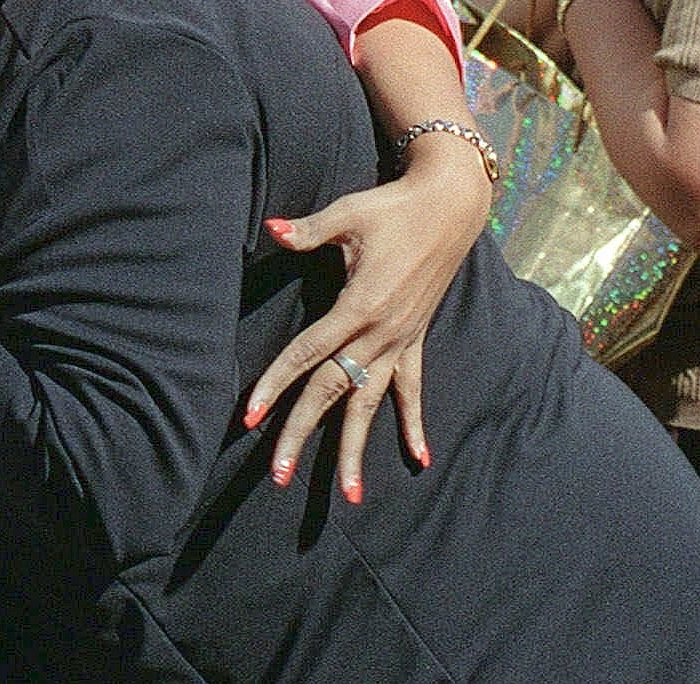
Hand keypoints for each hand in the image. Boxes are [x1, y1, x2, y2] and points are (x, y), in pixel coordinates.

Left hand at [244, 145, 484, 502]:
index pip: (307, 354)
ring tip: (348, 494)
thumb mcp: (348, 214)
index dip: (274, 384)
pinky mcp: (415, 339)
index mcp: (358, 305)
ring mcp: (400, 340)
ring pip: (371, 403)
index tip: (250, 416)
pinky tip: (419, 459)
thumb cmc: (392, 207)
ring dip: (358, 449)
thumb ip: (308, 231)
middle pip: (332, 391)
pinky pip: (412, 388)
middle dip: (303, 434)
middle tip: (277, 475)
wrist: (450, 205)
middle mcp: (380, 332)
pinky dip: (414, 424)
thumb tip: (272, 230)